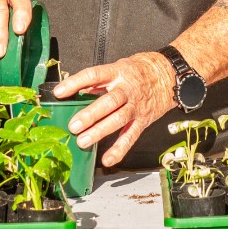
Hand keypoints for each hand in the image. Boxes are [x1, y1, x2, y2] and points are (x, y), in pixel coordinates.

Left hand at [51, 52, 175, 166]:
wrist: (168, 76)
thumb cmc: (137, 71)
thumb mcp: (116, 69)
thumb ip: (96, 82)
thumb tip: (74, 92)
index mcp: (116, 72)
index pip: (93, 75)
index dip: (75, 83)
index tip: (59, 92)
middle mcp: (127, 89)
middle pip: (108, 102)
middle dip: (90, 115)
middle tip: (73, 126)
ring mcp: (136, 106)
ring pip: (118, 120)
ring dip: (100, 132)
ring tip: (82, 142)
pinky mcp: (143, 120)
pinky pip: (131, 136)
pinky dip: (119, 149)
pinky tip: (107, 159)